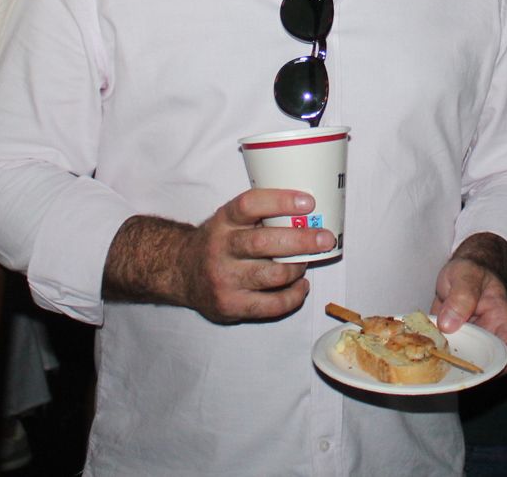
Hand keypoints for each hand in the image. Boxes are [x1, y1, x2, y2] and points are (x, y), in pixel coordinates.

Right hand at [175, 188, 335, 323]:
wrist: (182, 272)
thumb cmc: (218, 242)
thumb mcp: (229, 220)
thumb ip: (259, 216)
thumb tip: (308, 214)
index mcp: (223, 220)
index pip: (249, 204)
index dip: (280, 201)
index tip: (307, 202)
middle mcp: (221, 248)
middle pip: (264, 242)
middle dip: (301, 240)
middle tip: (324, 238)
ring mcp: (225, 279)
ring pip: (271, 275)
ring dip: (297, 268)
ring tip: (307, 262)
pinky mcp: (231, 305)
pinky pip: (271, 305)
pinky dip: (293, 296)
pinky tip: (301, 286)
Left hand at [430, 252, 506, 370]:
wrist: (459, 272)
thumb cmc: (471, 271)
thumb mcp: (467, 275)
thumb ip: (462, 296)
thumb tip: (448, 325)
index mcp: (502, 323)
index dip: (501, 366)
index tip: (477, 365)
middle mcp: (487, 339)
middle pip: (485, 367)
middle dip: (464, 371)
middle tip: (441, 362)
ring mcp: (468, 344)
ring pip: (462, 366)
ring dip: (444, 364)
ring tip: (426, 355)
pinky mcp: (450, 344)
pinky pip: (443, 357)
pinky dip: (431, 355)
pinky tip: (417, 349)